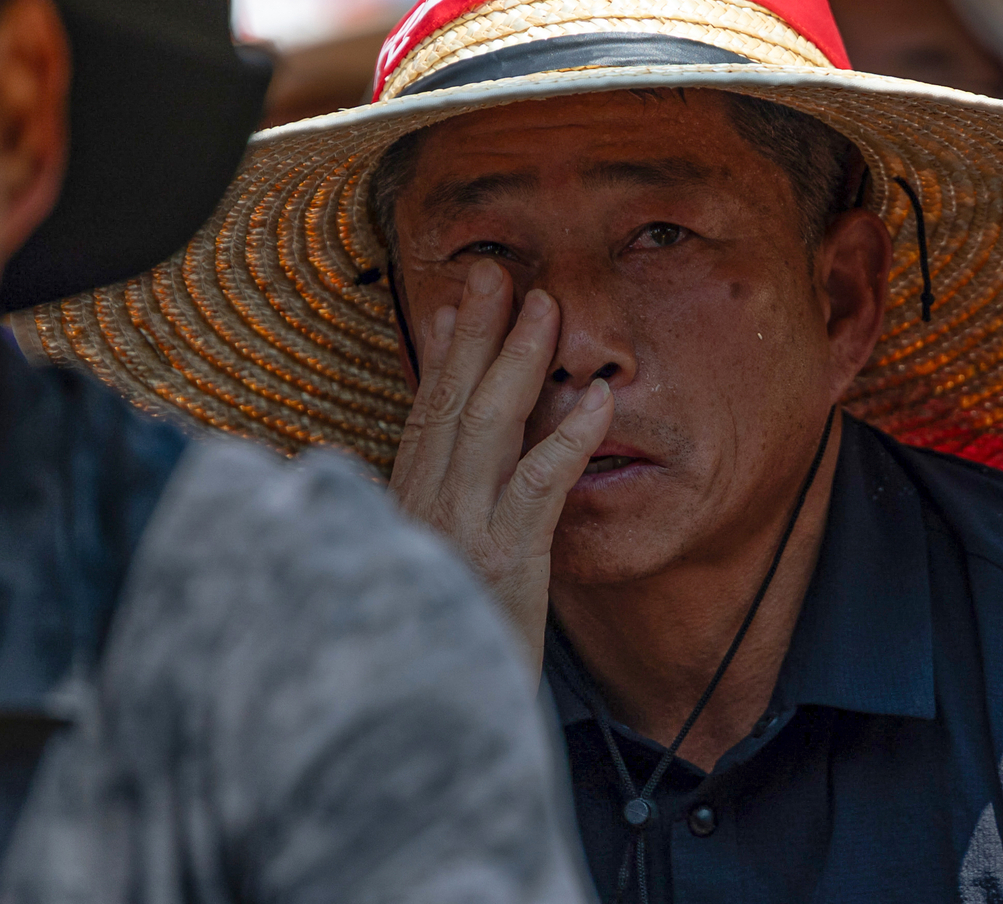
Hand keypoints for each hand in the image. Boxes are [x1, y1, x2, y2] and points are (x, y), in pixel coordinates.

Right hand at [389, 259, 613, 671]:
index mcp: (404, 510)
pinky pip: (537, 486)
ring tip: (546, 307)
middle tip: (496, 272)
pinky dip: (566, 438)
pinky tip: (597, 402)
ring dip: (518, 361)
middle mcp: (422, 510)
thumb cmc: (437, 655)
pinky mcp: (501, 563)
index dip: (440, 354)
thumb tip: (414, 474)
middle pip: (448, 403)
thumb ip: (425, 522)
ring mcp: (459, 533)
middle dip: (475, 332)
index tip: (455, 300)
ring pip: (487, 427)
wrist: (436, 731)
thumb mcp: (426, 582)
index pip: (422, 415)